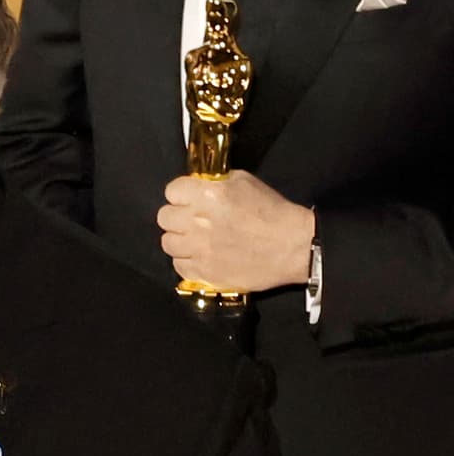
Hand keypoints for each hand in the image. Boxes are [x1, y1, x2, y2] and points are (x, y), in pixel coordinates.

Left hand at [158, 171, 314, 293]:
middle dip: (176, 215)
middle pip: (164, 217)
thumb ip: (216, 183)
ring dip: (179, 239)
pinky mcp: (203, 273)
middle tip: (190, 219)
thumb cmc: (272, 212)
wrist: (291, 246)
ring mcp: (199, 250)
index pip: (172, 191)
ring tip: (195, 239)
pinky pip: (178, 266)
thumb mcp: (245, 182)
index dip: (180, 194)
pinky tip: (201, 256)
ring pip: (167, 243)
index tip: (188, 198)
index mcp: (209, 195)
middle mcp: (198, 222)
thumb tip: (198, 186)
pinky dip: (186, 261)